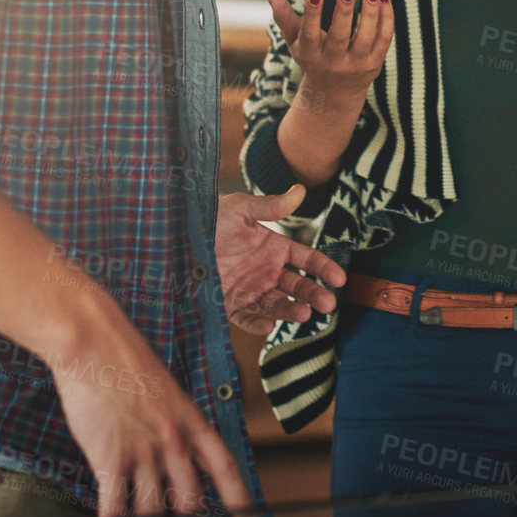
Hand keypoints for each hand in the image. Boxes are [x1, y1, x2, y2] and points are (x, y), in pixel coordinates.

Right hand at [44, 306, 257, 516]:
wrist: (95, 343)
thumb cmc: (126, 362)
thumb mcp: (166, 392)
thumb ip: (172, 425)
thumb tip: (172, 455)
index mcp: (190, 421)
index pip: (223, 466)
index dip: (239, 497)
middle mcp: (173, 440)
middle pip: (189, 499)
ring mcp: (142, 451)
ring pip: (152, 510)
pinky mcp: (109, 458)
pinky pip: (114, 507)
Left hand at [215, 184, 347, 335]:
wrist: (176, 239)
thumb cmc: (210, 218)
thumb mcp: (241, 209)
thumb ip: (271, 206)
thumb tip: (300, 190)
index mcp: (275, 248)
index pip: (308, 260)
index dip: (325, 269)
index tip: (340, 280)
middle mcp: (266, 271)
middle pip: (298, 286)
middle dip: (314, 295)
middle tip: (328, 305)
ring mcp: (249, 289)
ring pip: (277, 305)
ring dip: (291, 311)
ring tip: (304, 315)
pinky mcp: (229, 305)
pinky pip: (247, 318)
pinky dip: (257, 325)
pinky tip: (267, 326)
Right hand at [268, 0, 393, 119]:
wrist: (334, 94)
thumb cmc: (311, 58)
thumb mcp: (295, 41)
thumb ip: (284, 17)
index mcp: (311, 54)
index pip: (310, 33)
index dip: (312, 13)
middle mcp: (333, 61)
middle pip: (340, 35)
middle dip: (344, 9)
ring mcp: (356, 64)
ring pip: (367, 35)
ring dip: (371, 9)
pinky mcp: (375, 63)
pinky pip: (384, 37)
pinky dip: (386, 16)